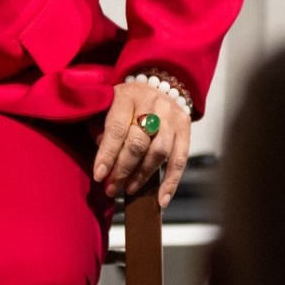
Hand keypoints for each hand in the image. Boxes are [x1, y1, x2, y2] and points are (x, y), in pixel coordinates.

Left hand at [93, 75, 192, 203]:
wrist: (158, 84)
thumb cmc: (125, 102)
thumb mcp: (106, 106)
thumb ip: (100, 128)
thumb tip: (105, 157)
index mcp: (127, 95)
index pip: (117, 128)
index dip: (107, 154)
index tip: (99, 176)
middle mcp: (152, 104)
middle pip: (138, 142)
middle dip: (123, 169)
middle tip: (112, 187)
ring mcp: (172, 116)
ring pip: (159, 152)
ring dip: (143, 175)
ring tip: (128, 189)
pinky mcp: (186, 127)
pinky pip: (180, 159)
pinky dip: (172, 182)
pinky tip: (161, 199)